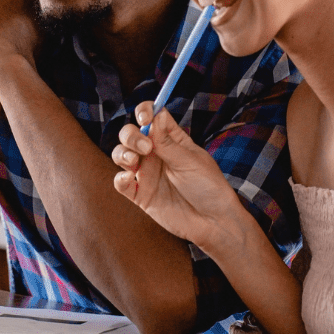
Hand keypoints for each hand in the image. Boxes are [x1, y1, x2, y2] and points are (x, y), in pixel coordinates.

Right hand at [111, 102, 244, 249]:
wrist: (213, 222)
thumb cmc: (208, 187)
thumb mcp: (190, 161)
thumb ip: (167, 143)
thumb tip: (155, 116)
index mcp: (171, 139)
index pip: (152, 116)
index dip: (145, 111)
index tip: (145, 117)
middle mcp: (155, 153)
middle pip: (131, 133)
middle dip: (131, 136)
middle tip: (145, 148)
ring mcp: (146, 173)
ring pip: (121, 154)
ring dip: (122, 154)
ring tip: (134, 162)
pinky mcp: (141, 195)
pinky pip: (121, 183)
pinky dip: (120, 179)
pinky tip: (130, 179)